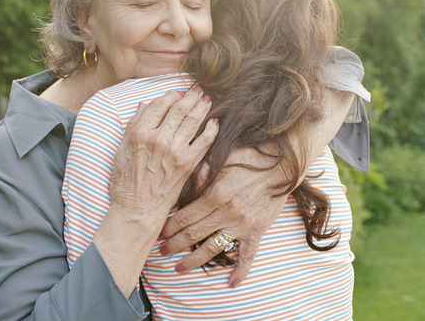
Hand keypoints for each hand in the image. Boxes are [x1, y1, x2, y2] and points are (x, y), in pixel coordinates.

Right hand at [108, 87, 217, 227]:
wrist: (137, 209)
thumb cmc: (125, 181)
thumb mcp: (121, 150)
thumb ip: (133, 125)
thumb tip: (144, 105)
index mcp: (140, 133)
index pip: (159, 104)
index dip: (170, 95)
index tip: (177, 92)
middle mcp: (159, 139)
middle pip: (179, 108)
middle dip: (190, 96)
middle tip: (198, 89)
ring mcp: (175, 151)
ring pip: (193, 120)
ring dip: (202, 107)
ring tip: (207, 100)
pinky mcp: (188, 164)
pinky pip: (204, 141)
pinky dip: (211, 129)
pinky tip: (215, 122)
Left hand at [159, 147, 287, 287]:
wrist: (282, 162)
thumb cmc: (247, 156)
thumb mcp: (218, 160)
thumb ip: (199, 176)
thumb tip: (182, 191)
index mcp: (215, 194)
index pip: (185, 217)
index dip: (169, 227)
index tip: (159, 233)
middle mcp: (227, 213)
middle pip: (194, 234)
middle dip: (175, 245)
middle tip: (161, 251)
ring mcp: (243, 225)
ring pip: (213, 248)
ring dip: (194, 260)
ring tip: (179, 268)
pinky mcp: (258, 231)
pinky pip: (248, 255)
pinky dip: (241, 271)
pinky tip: (232, 283)